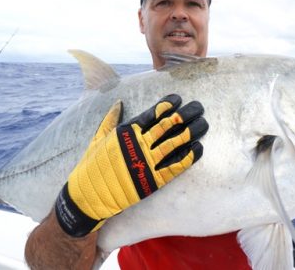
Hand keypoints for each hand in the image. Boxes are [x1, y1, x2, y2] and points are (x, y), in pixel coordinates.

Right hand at [55, 94, 208, 236]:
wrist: (89, 196)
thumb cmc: (92, 165)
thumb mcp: (98, 138)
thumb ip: (110, 119)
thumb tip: (118, 103)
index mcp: (126, 132)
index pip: (153, 113)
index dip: (168, 105)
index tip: (179, 99)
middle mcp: (139, 144)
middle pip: (169, 124)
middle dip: (186, 114)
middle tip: (199, 107)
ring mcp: (147, 161)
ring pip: (176, 142)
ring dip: (192, 132)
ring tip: (204, 124)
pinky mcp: (153, 180)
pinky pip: (176, 166)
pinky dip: (189, 156)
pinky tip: (199, 148)